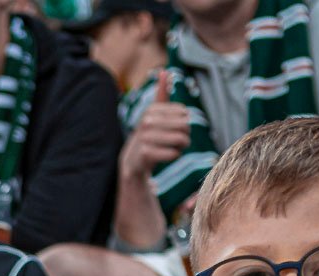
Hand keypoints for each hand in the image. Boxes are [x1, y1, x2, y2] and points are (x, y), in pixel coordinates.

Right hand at [119, 71, 190, 185]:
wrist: (133, 160)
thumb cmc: (149, 134)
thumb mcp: (154, 113)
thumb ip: (162, 93)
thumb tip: (164, 71)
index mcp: (152, 109)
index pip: (185, 113)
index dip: (183, 122)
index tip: (172, 128)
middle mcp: (147, 121)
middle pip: (185, 125)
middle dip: (185, 135)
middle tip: (174, 141)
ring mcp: (145, 137)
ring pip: (181, 139)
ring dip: (181, 147)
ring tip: (171, 148)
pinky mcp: (145, 153)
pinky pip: (174, 153)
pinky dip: (174, 156)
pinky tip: (165, 156)